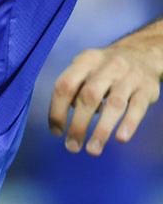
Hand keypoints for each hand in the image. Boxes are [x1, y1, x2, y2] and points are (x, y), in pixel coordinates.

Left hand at [48, 36, 162, 155]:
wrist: (142, 53)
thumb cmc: (104, 69)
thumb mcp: (85, 69)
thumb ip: (73, 90)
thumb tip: (65, 122)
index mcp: (86, 61)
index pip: (65, 85)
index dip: (57, 110)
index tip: (56, 132)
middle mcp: (108, 66)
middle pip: (88, 97)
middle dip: (78, 125)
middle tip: (72, 147)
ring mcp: (129, 76)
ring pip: (114, 104)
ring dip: (101, 130)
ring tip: (92, 150)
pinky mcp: (147, 88)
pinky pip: (137, 108)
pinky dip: (129, 124)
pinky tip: (120, 139)